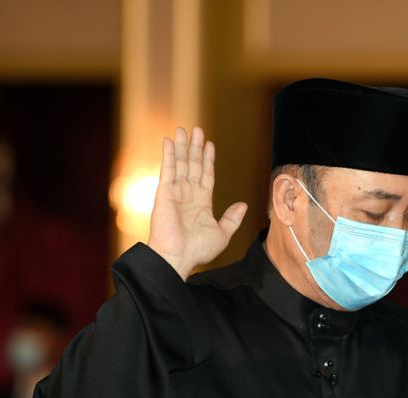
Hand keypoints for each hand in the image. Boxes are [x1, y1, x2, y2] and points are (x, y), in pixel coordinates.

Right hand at [148, 127, 247, 279]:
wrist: (178, 257)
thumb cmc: (198, 250)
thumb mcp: (222, 233)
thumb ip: (232, 218)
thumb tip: (243, 204)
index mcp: (201, 203)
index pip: (205, 175)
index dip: (208, 160)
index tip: (210, 145)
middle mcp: (188, 195)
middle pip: (193, 165)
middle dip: (196, 148)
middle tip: (198, 129)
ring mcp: (176, 192)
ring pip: (181, 163)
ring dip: (183, 146)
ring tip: (185, 129)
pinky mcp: (164, 192)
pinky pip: (168, 169)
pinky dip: (169, 154)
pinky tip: (170, 141)